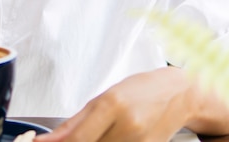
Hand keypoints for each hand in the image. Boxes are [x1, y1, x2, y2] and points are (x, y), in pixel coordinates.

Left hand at [35, 67, 191, 141]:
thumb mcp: (104, 97)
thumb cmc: (141, 90)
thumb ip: (75, 122)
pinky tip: (109, 139)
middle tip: (71, 139)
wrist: (179, 94)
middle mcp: (128, 127)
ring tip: (98, 134)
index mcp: (113, 105)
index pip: (77, 139)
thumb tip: (49, 140)